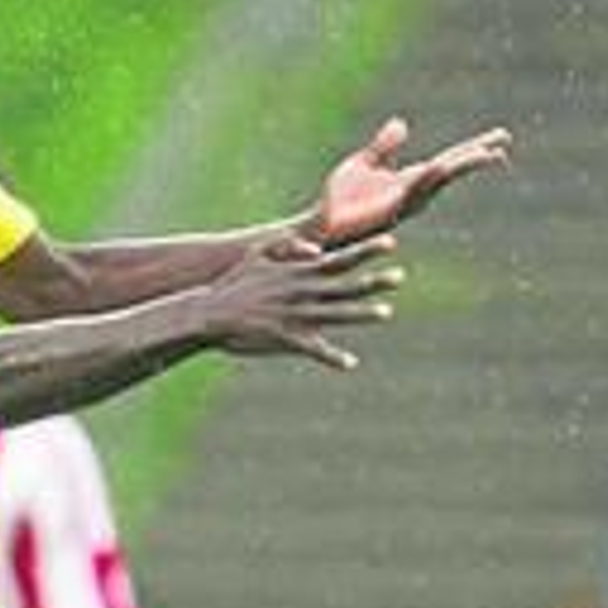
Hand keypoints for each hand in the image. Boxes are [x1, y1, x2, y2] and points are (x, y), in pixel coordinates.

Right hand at [206, 234, 403, 369]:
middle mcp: (301, 291)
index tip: (391, 243)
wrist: (208, 312)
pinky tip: (349, 364)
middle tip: (400, 276)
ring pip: (335, 314)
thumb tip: (316, 247)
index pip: (339, 259)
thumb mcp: (258, 255)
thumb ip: (288, 246)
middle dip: (373, 281)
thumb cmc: (233, 283)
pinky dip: (332, 356)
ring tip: (387, 313)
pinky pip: (313, 348)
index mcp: (298, 272)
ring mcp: (294, 314)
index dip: (366, 251)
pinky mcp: (284, 337)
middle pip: (344, 285)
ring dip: (362, 314)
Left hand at [316, 118, 511, 243]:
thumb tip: (403, 123)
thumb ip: (383, 146)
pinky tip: (439, 167)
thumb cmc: (338, 199)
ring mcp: (401, 203)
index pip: (449, 161)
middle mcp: (411, 193)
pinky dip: (426, 179)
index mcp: (409, 179)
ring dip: (457, 167)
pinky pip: (410, 192)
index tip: (502, 138)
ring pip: (435, 182)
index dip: (474, 149)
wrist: (317, 227)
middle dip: (475, 157)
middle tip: (503, 143)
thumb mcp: (362, 163)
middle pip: (450, 171)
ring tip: (483, 152)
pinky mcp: (385, 211)